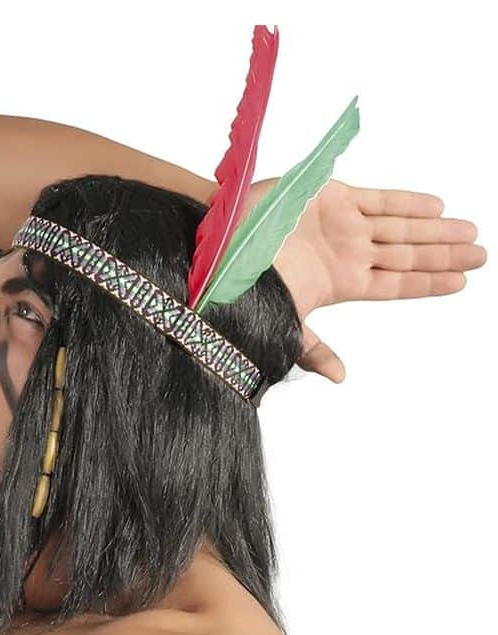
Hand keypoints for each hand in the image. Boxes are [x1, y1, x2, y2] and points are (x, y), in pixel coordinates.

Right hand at [249, 177, 487, 381]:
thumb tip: (339, 378)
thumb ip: (314, 347)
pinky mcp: (333, 197)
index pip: (397, 284)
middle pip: (408, 254)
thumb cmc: (247, 283)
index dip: (429, 282)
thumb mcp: (285, 321)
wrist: (222, 242)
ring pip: (401, 226)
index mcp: (342, 284)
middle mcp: (349, 255)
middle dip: (445, 253)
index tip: (461, 281)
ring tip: (470, 229)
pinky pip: (379, 199)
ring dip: (436, 227)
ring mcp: (344, 225)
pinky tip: (437, 206)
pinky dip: (407, 202)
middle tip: (482, 253)